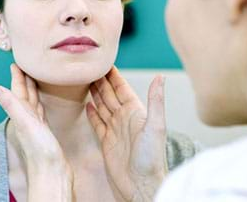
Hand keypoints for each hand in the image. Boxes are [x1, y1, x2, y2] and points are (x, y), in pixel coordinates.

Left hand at [0, 64, 72, 200]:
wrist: (53, 173)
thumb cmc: (40, 151)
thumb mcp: (25, 123)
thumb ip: (10, 105)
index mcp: (22, 114)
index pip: (17, 90)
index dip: (17, 76)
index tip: (15, 62)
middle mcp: (26, 118)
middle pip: (24, 94)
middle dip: (24, 79)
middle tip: (25, 63)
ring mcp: (35, 125)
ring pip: (32, 101)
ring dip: (32, 88)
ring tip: (33, 75)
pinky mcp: (45, 131)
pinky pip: (40, 110)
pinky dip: (40, 101)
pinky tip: (41, 100)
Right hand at [86, 66, 166, 201]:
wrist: (140, 184)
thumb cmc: (151, 158)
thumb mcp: (155, 126)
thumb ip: (156, 100)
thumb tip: (160, 77)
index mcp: (135, 111)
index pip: (122, 88)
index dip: (113, 75)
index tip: (105, 62)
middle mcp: (124, 118)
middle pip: (109, 94)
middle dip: (101, 81)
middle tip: (90, 67)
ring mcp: (114, 129)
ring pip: (102, 106)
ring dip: (95, 94)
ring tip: (86, 81)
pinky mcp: (106, 141)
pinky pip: (97, 123)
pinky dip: (92, 113)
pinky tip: (87, 105)